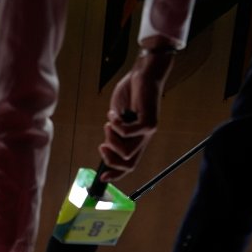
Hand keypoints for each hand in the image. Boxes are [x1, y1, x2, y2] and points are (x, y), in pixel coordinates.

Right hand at [98, 49, 175, 180]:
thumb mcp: (117, 116)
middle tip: (102, 146)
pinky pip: (127, 133)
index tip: (102, 177)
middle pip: (129, 164)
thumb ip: (113, 132)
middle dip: (111, 160)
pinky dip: (116, 124)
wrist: (144, 73)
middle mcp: (145, 138)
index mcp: (138, 138)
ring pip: (126, 151)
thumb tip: (105, 147)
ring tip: (110, 121)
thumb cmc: (131, 91)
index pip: (129, 164)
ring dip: (111, 138)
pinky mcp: (149, 123)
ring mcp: (148, 131)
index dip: (116, 174)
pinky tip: (114, 113)